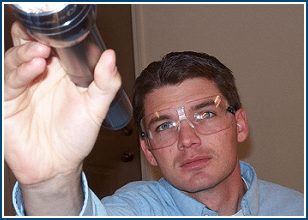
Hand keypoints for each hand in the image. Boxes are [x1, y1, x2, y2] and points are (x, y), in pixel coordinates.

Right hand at [4, 21, 121, 185]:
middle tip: (47, 36)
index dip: (58, 35)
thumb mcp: (95, 109)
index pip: (56, 45)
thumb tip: (111, 56)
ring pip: (17, 58)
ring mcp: (23, 86)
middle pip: (31, 45)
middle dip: (36, 36)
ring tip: (42, 52)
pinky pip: (9, 80)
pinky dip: (20, 70)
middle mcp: (41, 75)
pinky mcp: (8, 100)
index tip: (65, 29)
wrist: (57, 165)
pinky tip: (34, 66)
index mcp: (62, 73)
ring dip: (27, 51)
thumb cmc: (76, 137)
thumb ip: (105, 84)